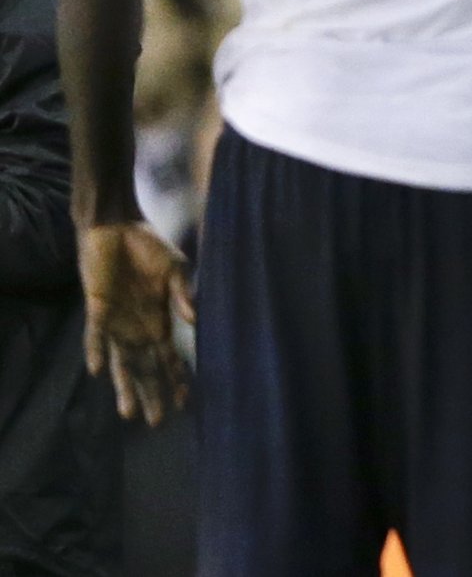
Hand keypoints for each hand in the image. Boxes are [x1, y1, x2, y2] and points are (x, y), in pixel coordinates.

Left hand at [78, 222, 193, 424]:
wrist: (116, 226)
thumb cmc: (148, 246)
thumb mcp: (176, 268)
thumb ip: (183, 294)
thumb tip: (197, 319)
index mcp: (158, 320)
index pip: (168, 357)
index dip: (175, 379)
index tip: (184, 404)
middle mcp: (137, 327)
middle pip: (145, 368)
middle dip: (151, 394)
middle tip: (156, 423)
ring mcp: (117, 321)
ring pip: (121, 362)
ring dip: (125, 386)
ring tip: (130, 414)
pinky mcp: (98, 309)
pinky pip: (96, 335)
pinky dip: (98, 351)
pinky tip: (99, 371)